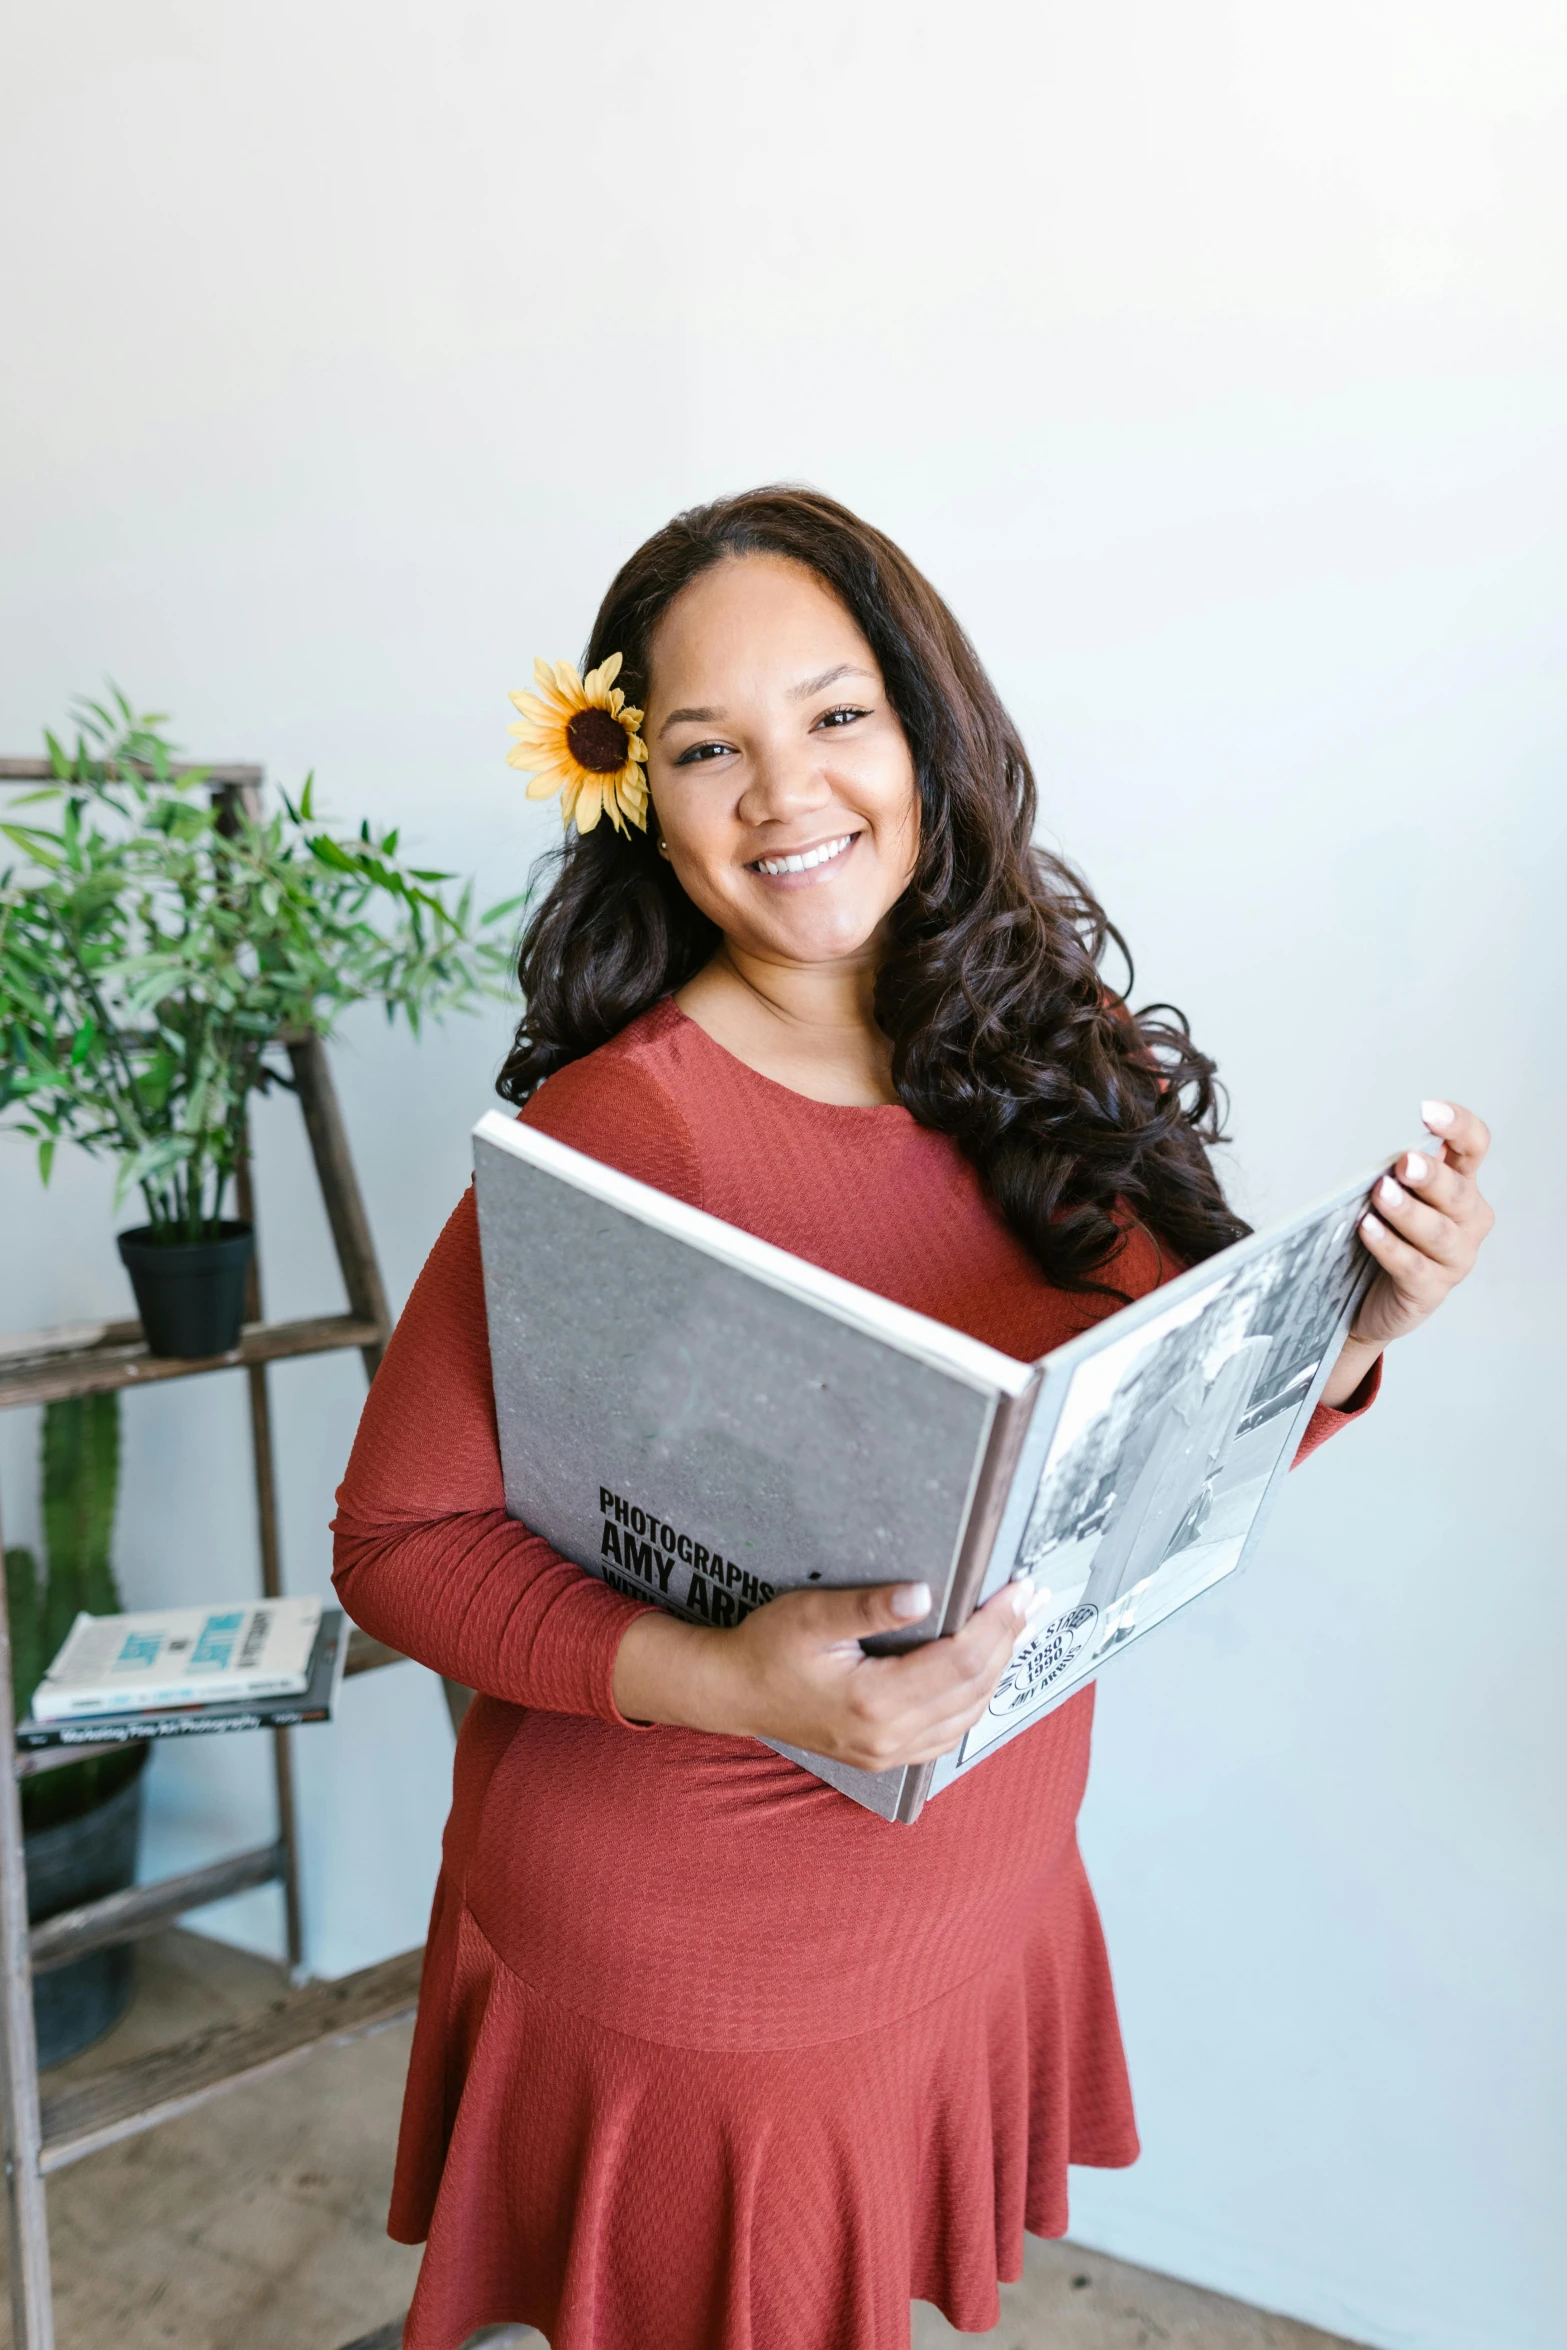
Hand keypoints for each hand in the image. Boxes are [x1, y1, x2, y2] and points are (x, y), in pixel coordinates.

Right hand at [611, 1578, 1034, 1770]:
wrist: (733, 1694)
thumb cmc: (766, 1648)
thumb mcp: (811, 1615)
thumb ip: (868, 1607)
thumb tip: (924, 1595)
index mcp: (873, 1700)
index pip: (959, 1662)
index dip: (996, 1624)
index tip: (1019, 1590)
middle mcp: (888, 1736)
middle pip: (972, 1688)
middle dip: (1007, 1639)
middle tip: (1031, 1598)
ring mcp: (888, 1752)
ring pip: (967, 1714)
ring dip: (997, 1668)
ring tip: (1016, 1624)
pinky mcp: (886, 1756)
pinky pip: (948, 1732)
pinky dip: (975, 1697)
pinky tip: (984, 1667)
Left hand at [1353, 1100, 1494, 1347]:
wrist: (1367, 1299)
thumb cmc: (1384, 1235)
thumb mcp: (1391, 1195)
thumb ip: (1394, 1174)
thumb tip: (1380, 1155)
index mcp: (1461, 1184)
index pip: (1474, 1147)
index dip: (1459, 1126)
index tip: (1428, 1110)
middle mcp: (1467, 1219)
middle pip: (1458, 1192)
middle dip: (1431, 1176)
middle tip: (1404, 1162)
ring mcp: (1454, 1257)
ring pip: (1438, 1232)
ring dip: (1408, 1211)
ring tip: (1380, 1194)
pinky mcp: (1430, 1290)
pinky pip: (1413, 1266)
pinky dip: (1390, 1246)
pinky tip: (1368, 1230)